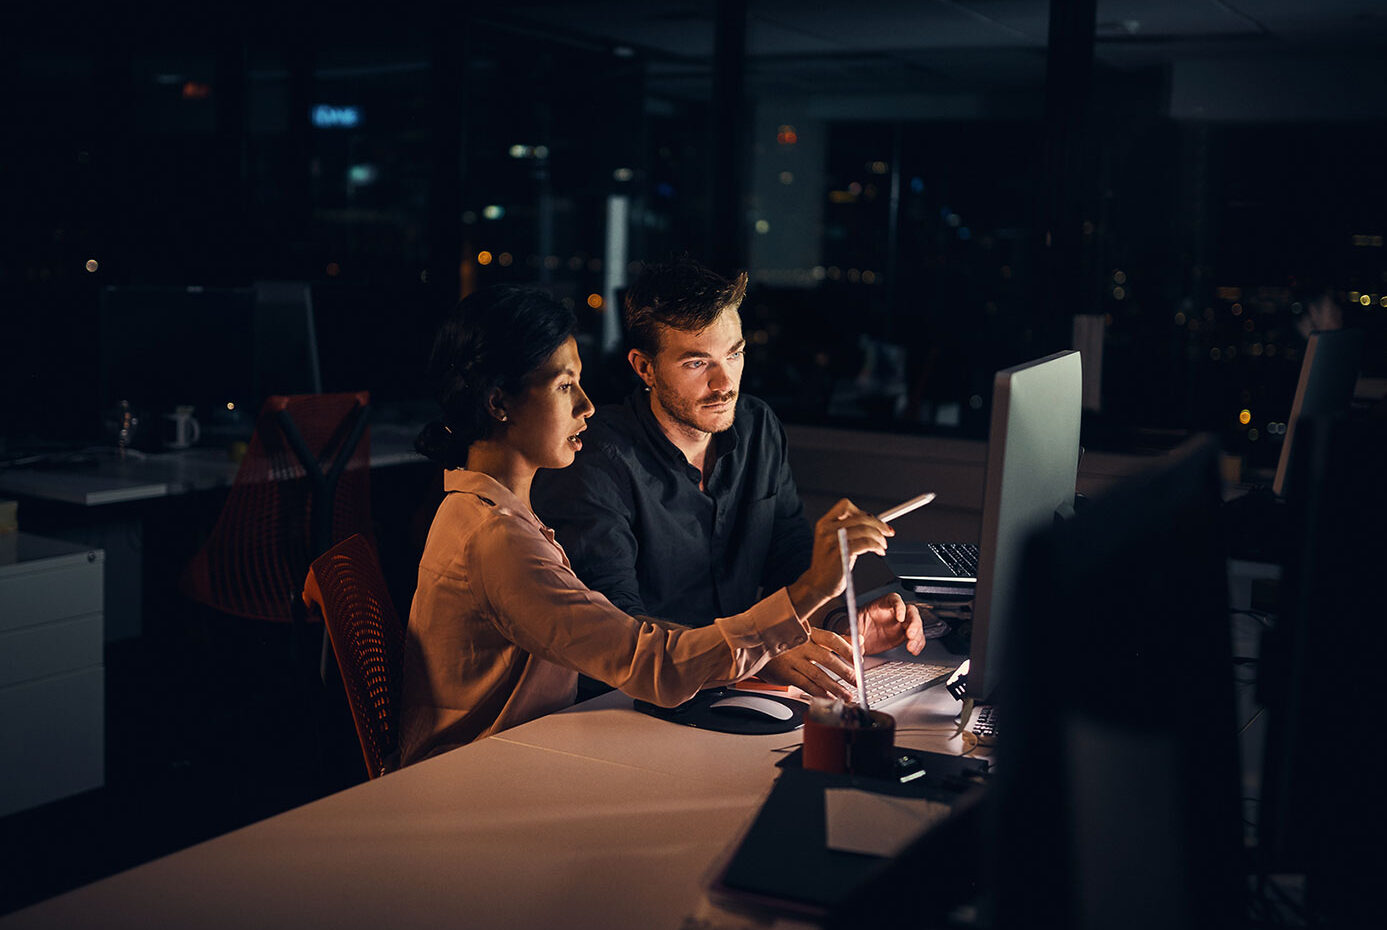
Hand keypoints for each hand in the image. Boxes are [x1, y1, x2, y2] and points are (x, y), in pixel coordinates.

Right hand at [755, 629, 856, 699]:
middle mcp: (801, 645)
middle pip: (827, 658)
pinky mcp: (785, 673)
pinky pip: (805, 684)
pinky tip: (828, 698)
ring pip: (817, 674)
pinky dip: (818, 692)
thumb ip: (836, 640)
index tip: (859, 659)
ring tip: (846, 695)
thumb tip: (860, 640)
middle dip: (845, 671)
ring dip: (834, 687)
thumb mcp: (811, 636)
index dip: (847, 649)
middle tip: (856, 681)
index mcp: (809, 633)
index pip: (831, 639)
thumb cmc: (789, 642)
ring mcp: (792, 660)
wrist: (756, 646)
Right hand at [787, 498, 892, 616]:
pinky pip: (866, 543)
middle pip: (860, 518)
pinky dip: (877, 546)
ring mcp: (833, 541)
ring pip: (865, 530)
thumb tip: (873, 522)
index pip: (845, 505)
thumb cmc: (829, 564)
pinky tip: (879, 551)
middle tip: (887, 532)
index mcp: (824, 523)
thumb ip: (849, 530)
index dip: (862, 511)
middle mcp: (827, 529)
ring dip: (879, 537)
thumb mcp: (834, 541)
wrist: (818, 584)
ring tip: (882, 545)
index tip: (873, 520)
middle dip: (879, 524)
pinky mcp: (841, 553)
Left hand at [857, 593, 928, 655]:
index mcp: (880, 605)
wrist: (855, 638)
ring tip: (911, 647)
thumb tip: (858, 643)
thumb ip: (853, 634)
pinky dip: (918, 644)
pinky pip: (916, 638)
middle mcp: (893, 613)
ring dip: (917, 635)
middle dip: (914, 622)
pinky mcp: (903, 635)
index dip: (899, 606)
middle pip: (910, 611)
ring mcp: (900, 624)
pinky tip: (914, 650)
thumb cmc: (853, 625)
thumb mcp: (849, 627)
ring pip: (916, 624)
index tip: (900, 617)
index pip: (894, 599)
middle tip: (910, 634)